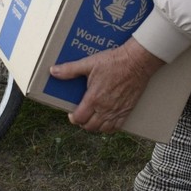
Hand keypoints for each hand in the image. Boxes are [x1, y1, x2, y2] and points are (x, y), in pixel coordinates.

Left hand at [49, 38, 164, 133]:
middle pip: (90, 126)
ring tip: (92, 119)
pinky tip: (106, 122)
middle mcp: (105, 108)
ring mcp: (117, 111)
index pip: (79, 118)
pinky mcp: (127, 110)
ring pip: (102, 129)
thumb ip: (70, 69)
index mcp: (94, 98)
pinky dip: (109, 128)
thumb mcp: (89, 63)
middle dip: (83, 123)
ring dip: (95, 126)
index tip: (72, 113)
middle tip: (81, 115)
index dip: (73, 118)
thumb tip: (54, 71)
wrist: (136, 62)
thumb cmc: (114, 61)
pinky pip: (117, 127)